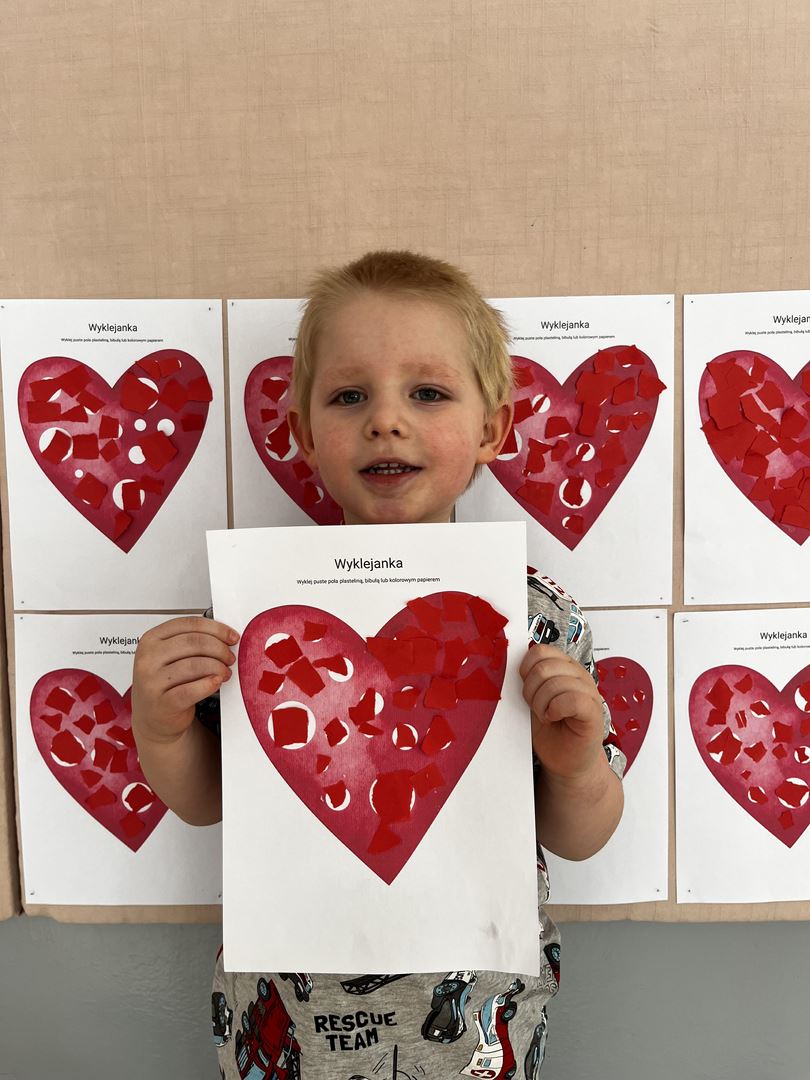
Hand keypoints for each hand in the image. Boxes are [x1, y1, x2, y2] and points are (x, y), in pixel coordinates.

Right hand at [131, 616, 238, 744]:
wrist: (153, 716)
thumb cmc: (166, 683)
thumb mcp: (171, 656)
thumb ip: (192, 642)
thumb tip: (225, 636)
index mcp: (151, 639)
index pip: (188, 624)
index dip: (216, 629)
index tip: (231, 636)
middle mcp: (148, 658)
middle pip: (193, 642)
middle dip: (219, 648)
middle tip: (230, 657)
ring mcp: (152, 681)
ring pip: (194, 665)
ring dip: (217, 667)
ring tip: (224, 672)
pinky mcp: (161, 703)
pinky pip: (191, 690)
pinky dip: (209, 684)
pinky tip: (216, 682)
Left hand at [519, 643, 604, 781]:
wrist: (566, 761)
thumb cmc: (551, 732)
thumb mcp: (533, 700)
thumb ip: (529, 679)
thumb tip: (511, 662)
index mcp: (564, 668)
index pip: (540, 651)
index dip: (526, 671)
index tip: (528, 690)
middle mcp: (578, 675)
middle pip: (544, 667)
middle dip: (532, 691)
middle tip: (537, 708)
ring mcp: (589, 692)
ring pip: (556, 683)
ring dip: (542, 704)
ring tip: (547, 716)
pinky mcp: (593, 711)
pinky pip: (572, 699)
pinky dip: (556, 710)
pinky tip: (555, 718)